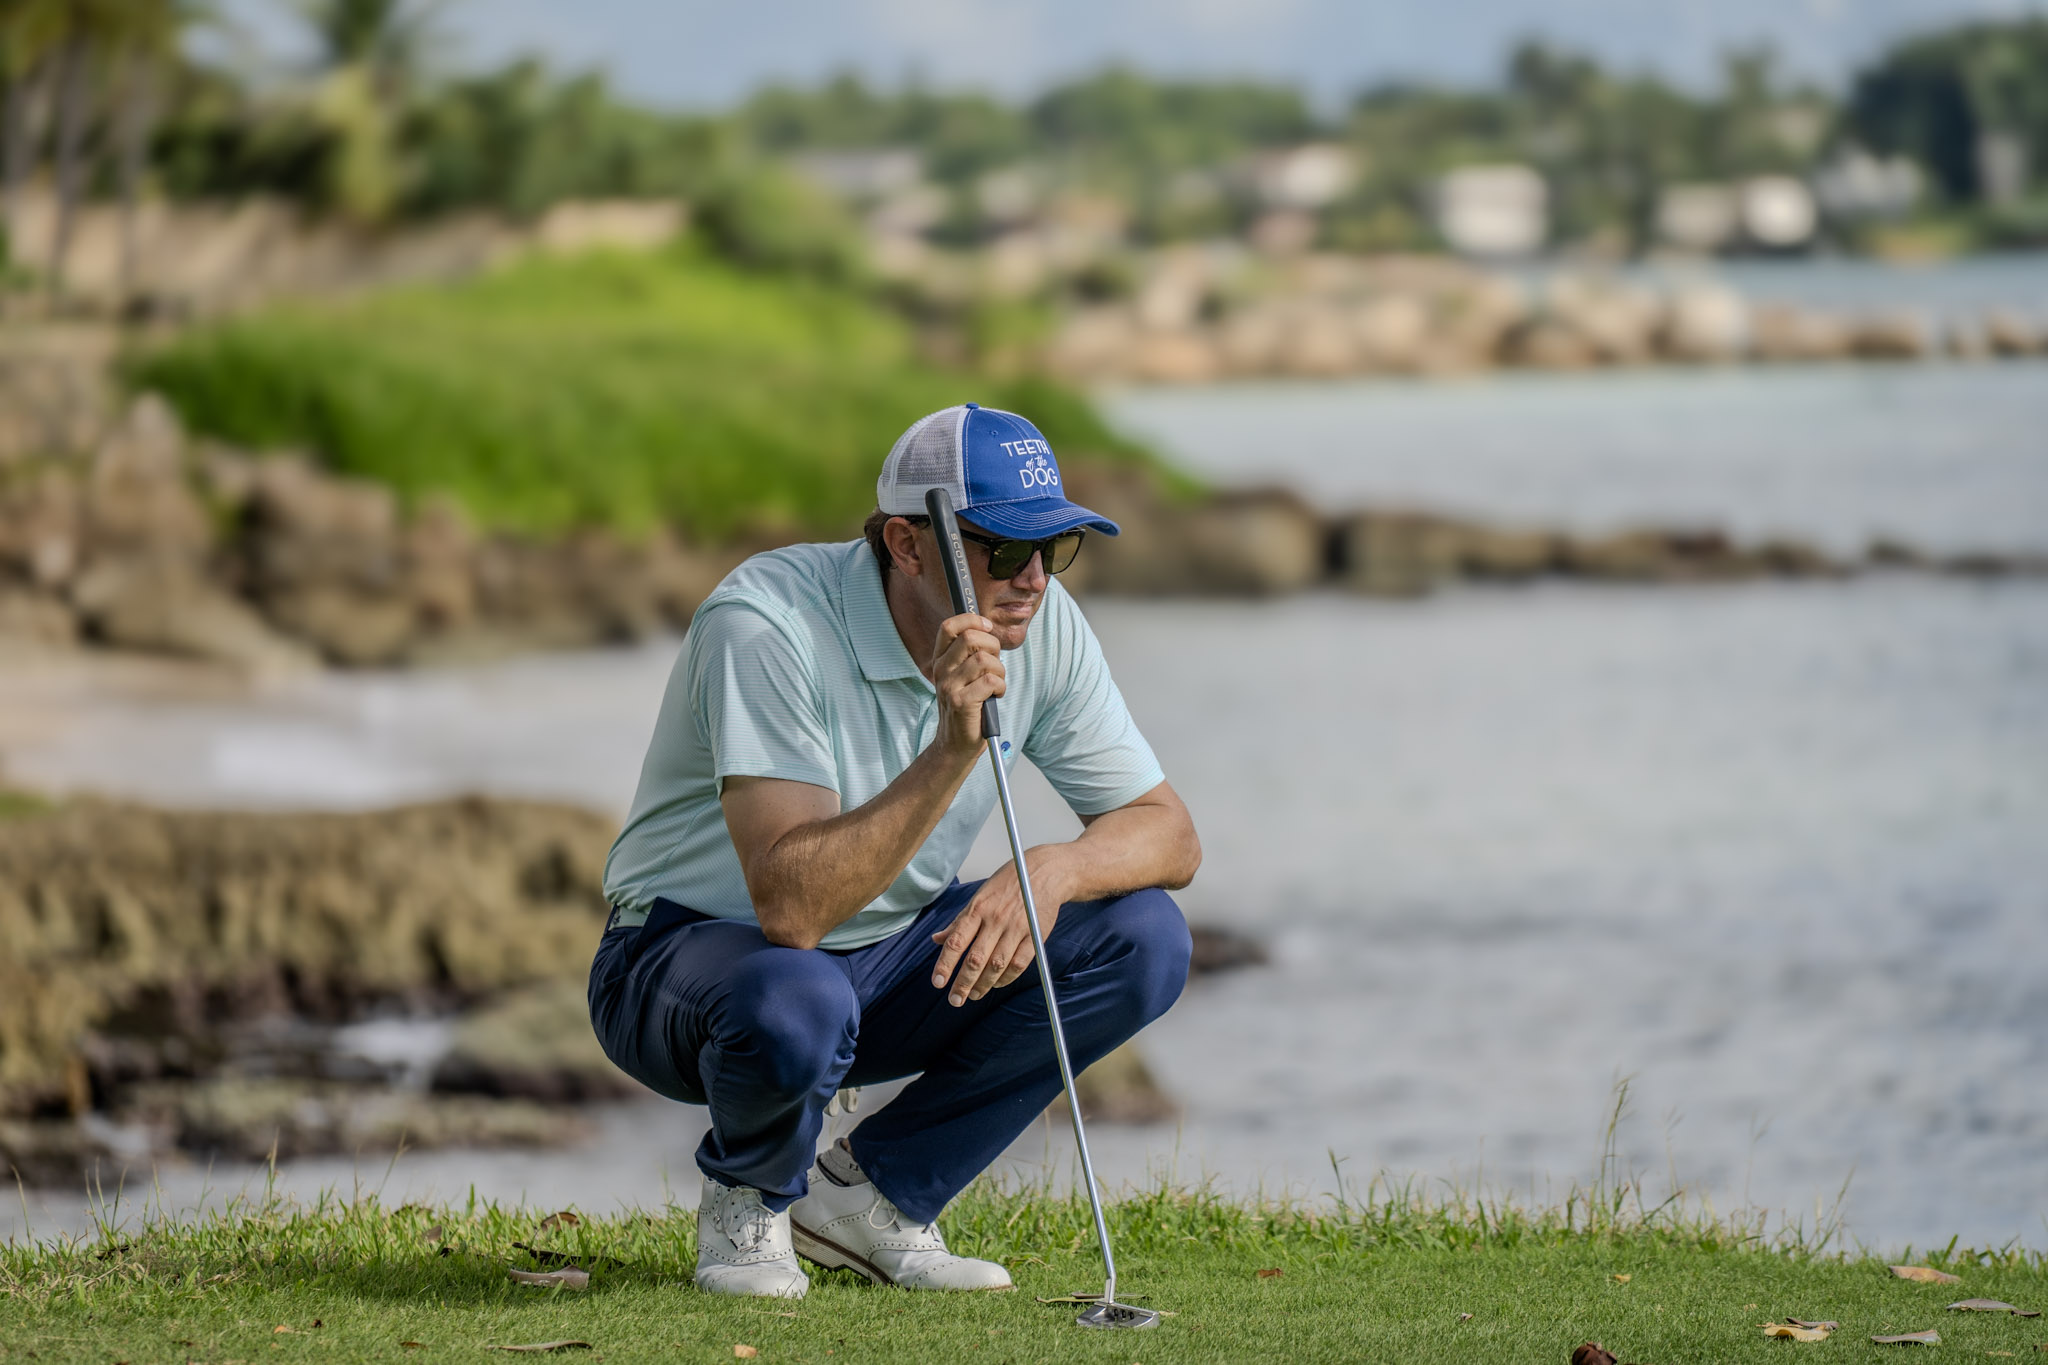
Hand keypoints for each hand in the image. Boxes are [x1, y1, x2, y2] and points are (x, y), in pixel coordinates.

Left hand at [929, 849, 1063, 1006]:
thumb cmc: (1009, 883)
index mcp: (978, 909)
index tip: (937, 983)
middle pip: (976, 959)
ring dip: (983, 984)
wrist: (1045, 872)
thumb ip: (959, 921)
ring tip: (974, 994)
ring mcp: (1016, 928)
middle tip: (955, 1000)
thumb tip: (937, 939)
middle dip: (963, 983)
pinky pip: (1019, 964)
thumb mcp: (979, 896)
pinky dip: (1006, 978)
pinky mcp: (1035, 936)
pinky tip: (997, 984)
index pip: (956, 942)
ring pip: (997, 965)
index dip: (945, 965)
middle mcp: (995, 919)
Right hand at [931, 611, 1004, 755]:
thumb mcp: (964, 677)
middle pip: (970, 638)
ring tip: (996, 684)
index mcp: (940, 661)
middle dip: (993, 647)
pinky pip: (990, 681)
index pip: (949, 627)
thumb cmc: (967, 707)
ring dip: (999, 670)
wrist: (955, 744)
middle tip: (995, 664)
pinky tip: (996, 695)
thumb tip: (987, 628)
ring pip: (983, 660)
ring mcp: (949, 687)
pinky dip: (1001, 686)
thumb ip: (970, 654)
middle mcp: (941, 671)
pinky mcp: (961, 702)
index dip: (971, 620)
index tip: (987, 627)